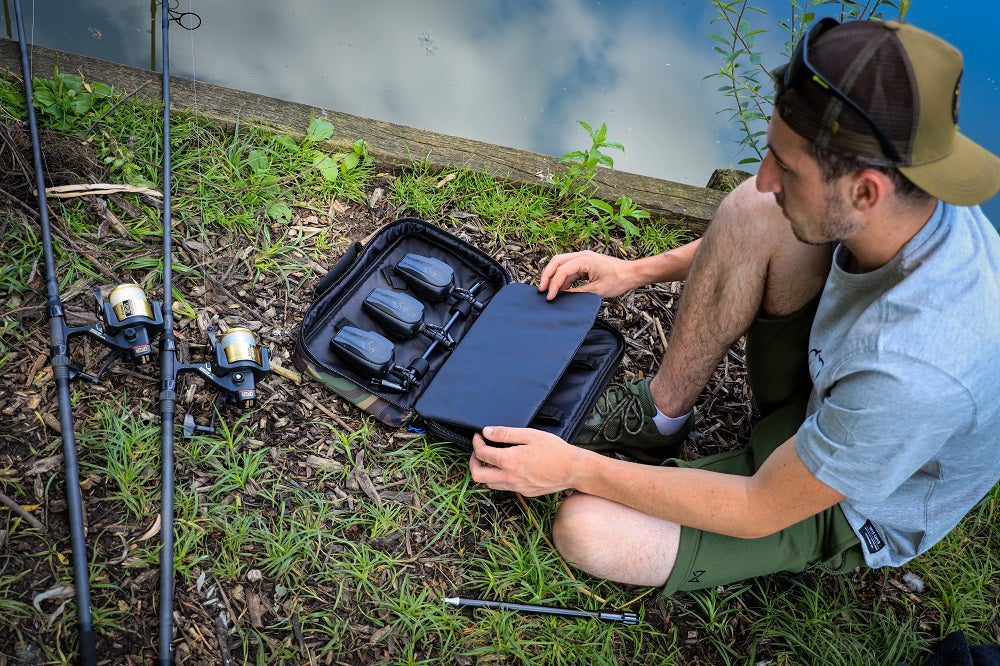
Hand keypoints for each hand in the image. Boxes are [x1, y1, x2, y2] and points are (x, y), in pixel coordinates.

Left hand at [469, 426, 586, 495]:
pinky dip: (500, 478)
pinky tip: (509, 467)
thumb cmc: (554, 450)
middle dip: (472, 462)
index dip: (476, 443)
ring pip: (490, 484)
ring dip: (486, 471)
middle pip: (477, 475)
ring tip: (493, 459)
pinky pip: (504, 487)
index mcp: (509, 461)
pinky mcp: (524, 492)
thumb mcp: (529, 435)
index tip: (479, 436)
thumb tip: (487, 432)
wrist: (573, 470)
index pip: (481, 454)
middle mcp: (509, 477)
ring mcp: (516, 487)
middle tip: (478, 451)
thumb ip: (505, 434)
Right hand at [537, 250, 637, 300]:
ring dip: (554, 277)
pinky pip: (569, 270)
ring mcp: (583, 259)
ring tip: (550, 292)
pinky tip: (562, 291)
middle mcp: (582, 255)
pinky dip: (563, 279)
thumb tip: (564, 297)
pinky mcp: (585, 264)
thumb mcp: (597, 290)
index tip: (550, 297)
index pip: (562, 270)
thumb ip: (578, 293)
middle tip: (542, 290)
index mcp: (585, 259)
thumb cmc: (619, 279)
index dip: (554, 284)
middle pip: (556, 262)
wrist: (632, 274)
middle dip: (547, 276)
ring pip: (561, 265)